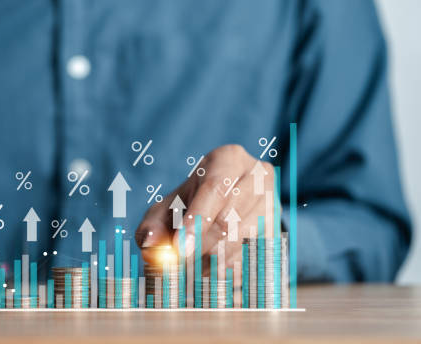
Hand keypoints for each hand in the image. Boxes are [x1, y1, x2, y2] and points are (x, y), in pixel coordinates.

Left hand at [135, 145, 274, 272]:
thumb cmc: (190, 204)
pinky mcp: (278, 229)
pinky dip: (227, 268)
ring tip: (190, 268)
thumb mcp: (166, 209)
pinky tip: (210, 269)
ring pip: (241, 240)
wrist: (224, 206)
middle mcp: (258, 175)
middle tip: (179, 265)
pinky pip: (252, 256)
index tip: (180, 248)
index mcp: (229, 158)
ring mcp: (273, 202)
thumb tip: (149, 245)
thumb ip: (153, 225)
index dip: (197, 220)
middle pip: (229, 218)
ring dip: (211, 261)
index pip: (215, 189)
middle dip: (200, 246)